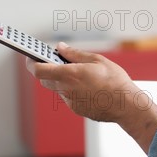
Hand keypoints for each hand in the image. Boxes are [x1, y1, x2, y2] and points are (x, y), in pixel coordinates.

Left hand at [26, 42, 140, 121]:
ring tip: (76, 71)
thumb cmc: (114, 81)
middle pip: (45, 79)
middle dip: (46, 69)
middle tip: (54, 59)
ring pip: (57, 87)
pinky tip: (87, 84)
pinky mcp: (77, 109)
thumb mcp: (96, 60)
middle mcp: (66, 89)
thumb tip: (61, 48)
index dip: (31, 62)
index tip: (30, 55)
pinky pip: (68, 95)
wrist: (126, 105)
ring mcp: (71, 101)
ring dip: (61, 79)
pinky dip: (72, 88)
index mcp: (70, 74)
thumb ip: (75, 54)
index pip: (39, 70)